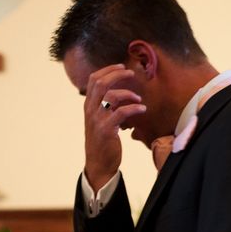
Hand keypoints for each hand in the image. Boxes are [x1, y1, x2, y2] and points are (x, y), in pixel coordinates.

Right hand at [83, 64, 145, 191]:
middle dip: (117, 74)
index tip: (122, 67)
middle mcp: (90, 110)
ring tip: (138, 99)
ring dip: (128, 94)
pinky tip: (142, 110)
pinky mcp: (106, 130)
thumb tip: (121, 92)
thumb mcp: (99, 121)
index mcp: (88, 106)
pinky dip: (134, 108)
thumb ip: (106, 106)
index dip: (108, 70)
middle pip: (101, 83)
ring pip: (110, 95)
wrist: (99, 164)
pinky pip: (121, 112)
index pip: (93, 80)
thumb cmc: (102, 142)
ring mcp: (97, 120)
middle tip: (131, 74)